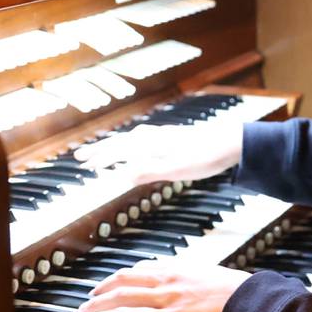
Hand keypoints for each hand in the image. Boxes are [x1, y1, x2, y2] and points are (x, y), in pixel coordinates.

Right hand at [73, 121, 244, 187]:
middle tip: (80, 157)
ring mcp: (162, 136)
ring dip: (113, 147)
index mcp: (151, 144)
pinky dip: (129, 144)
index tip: (83, 164)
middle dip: (100, 150)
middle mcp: (153, 137)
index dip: (100, 158)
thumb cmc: (205, 157)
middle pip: (120, 143)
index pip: (118, 150)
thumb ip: (149, 171)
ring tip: (101, 154)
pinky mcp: (171, 138)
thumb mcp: (176, 169)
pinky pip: (141, 140)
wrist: (231, 142)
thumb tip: (121, 175)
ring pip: (130, 140)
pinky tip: (134, 145)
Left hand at [78, 261, 252, 311]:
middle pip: (125, 279)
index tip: (112, 282)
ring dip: (99, 304)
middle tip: (90, 297)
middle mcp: (167, 279)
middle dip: (103, 288)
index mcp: (178, 269)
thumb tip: (197, 289)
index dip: (123, 276)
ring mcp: (166, 297)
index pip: (142, 268)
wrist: (245, 301)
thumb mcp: (211, 279)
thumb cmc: (235, 293)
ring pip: (122, 296)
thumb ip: (196, 282)